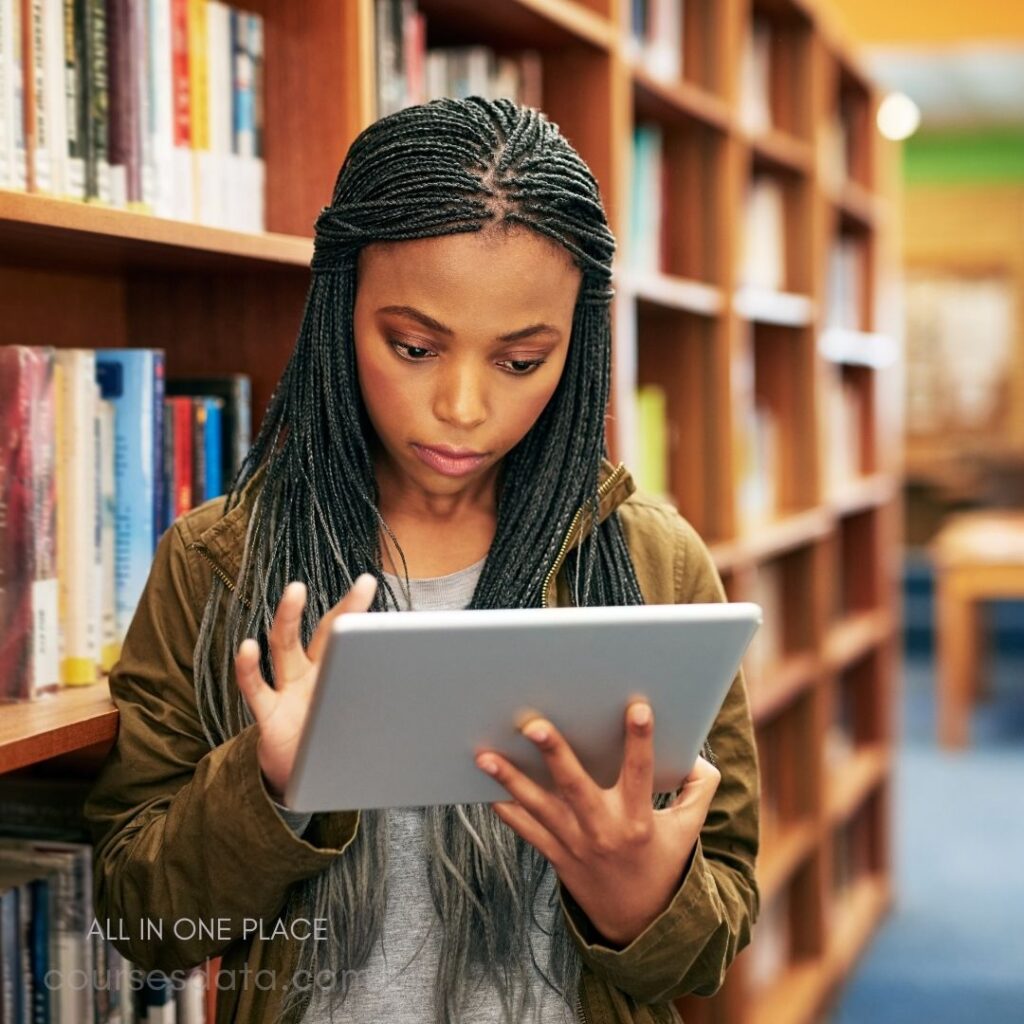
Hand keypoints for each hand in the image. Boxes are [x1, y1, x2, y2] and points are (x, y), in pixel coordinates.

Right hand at [234, 574, 378, 800]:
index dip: (367, 616)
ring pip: (286, 647)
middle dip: (345, 609)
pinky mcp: (269, 714)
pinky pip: (256, 688)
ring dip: (289, 618)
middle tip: (365, 583)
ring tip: (296, 591)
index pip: (354, 638)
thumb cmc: (335, 745)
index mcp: (338, 674)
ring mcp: (289, 690)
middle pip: (326, 633)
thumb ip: (391, 715)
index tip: (383, 590)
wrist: (302, 781)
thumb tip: (451, 723)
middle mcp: (313, 674)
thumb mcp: (366, 727)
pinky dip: (249, 668)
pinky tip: (248, 648)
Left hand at [475, 702, 720, 946]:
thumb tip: (698, 755)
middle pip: (575, 786)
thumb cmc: (662, 863)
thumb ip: (699, 790)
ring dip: (510, 780)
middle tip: (533, 724)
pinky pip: (525, 830)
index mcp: (639, 818)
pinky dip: (505, 809)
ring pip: (539, 807)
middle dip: (554, 753)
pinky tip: (482, 786)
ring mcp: (575, 844)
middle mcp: (604, 830)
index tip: (637, 707)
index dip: (640, 741)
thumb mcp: (689, 830)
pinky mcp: (556, 855)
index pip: (641, 772)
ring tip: (485, 754)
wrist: (638, 924)